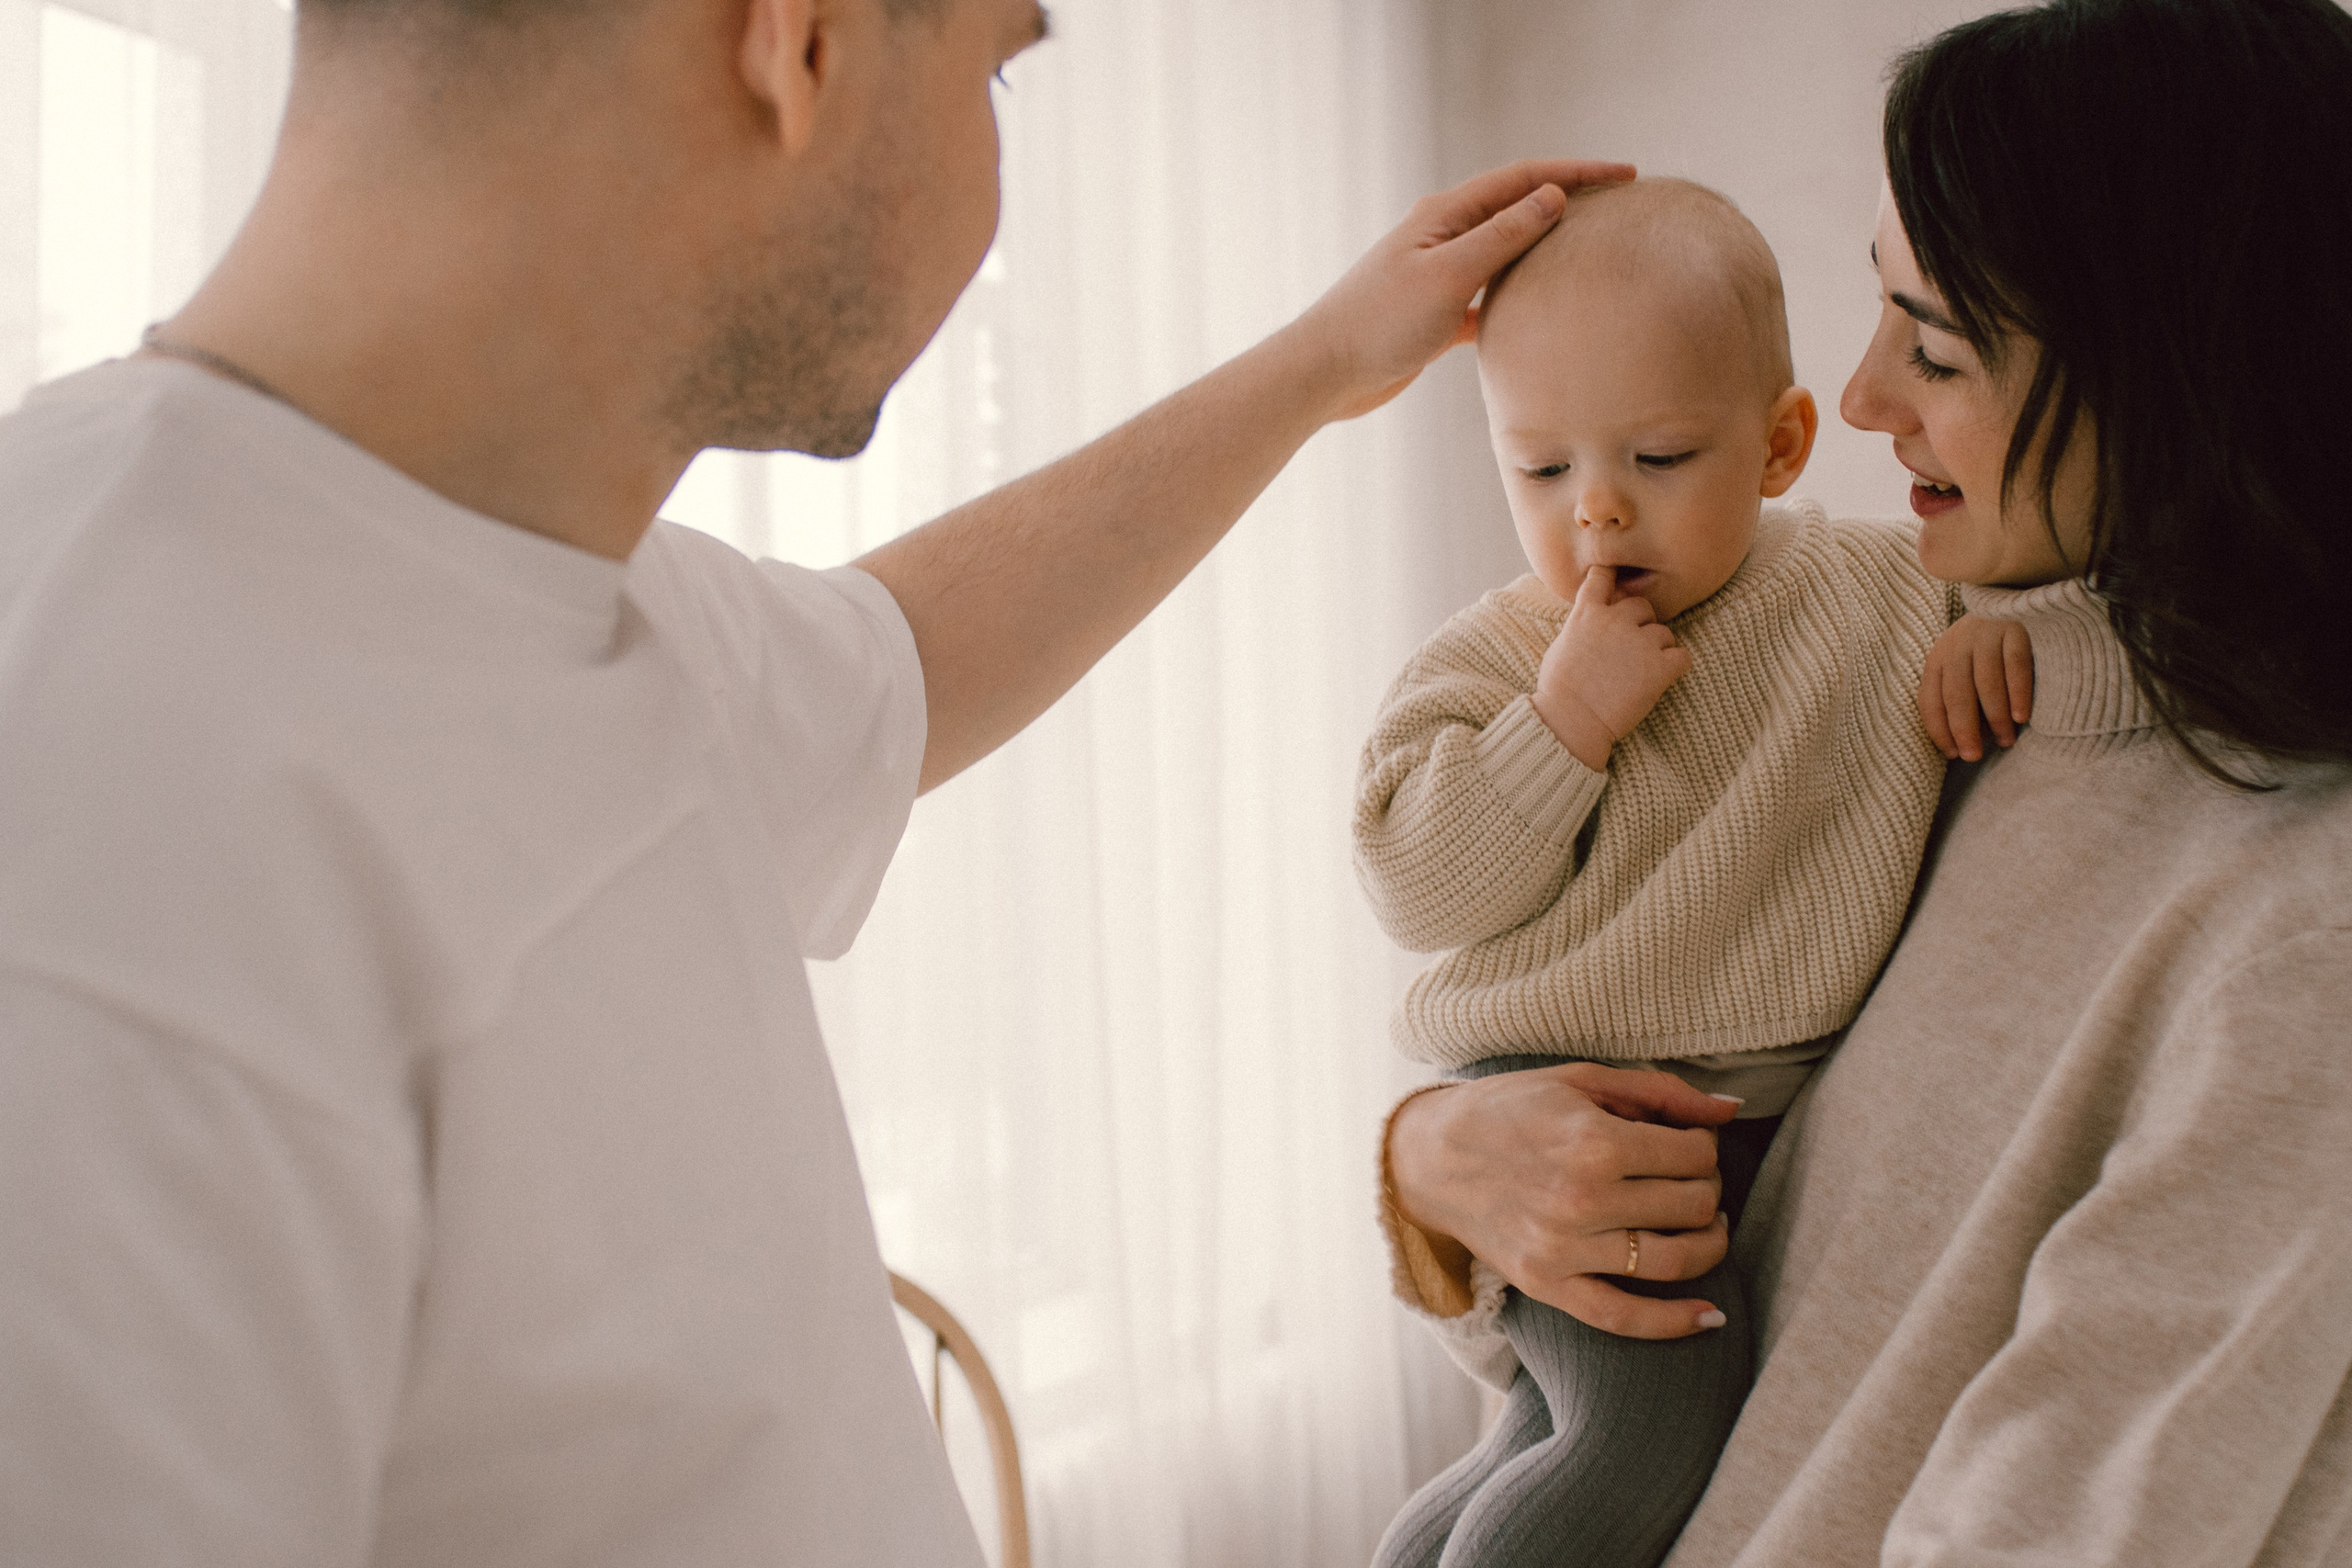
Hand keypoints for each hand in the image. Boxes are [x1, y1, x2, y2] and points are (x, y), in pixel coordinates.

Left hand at [1285, 159, 1635, 421]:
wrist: (1325, 373)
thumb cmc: (1379, 322)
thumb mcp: (1449, 274)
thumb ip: (1502, 236)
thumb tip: (1553, 197)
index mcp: (1445, 214)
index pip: (1524, 179)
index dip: (1578, 172)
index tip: (1627, 175)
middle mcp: (1444, 236)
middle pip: (1518, 209)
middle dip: (1569, 203)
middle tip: (1621, 208)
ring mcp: (1441, 274)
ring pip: (1507, 253)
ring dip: (1547, 249)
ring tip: (1593, 253)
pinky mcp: (1437, 314)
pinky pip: (1491, 296)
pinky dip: (1521, 296)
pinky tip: (1548, 311)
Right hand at [1387, 1064, 1739, 1338]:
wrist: (1429, 1156)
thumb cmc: (1508, 1109)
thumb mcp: (1580, 1080)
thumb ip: (1660, 1092)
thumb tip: (1731, 1110)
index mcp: (1593, 1141)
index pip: (1695, 1155)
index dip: (1704, 1146)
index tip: (1688, 1143)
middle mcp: (1583, 1200)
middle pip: (1694, 1205)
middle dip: (1708, 1188)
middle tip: (1691, 1179)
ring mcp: (1565, 1249)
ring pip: (1676, 1259)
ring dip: (1710, 1244)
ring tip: (1707, 1228)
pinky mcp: (1548, 1285)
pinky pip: (1625, 1317)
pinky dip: (1676, 1322)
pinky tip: (1711, 1315)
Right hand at [1531, 567, 1692, 769]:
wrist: (1571, 720)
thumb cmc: (1559, 689)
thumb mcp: (1562, 644)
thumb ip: (1582, 625)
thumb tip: (1594, 621)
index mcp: (1587, 613)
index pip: (1602, 576)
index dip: (1612, 576)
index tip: (1617, 582)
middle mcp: (1615, 621)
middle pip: (1643, 606)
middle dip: (1641, 623)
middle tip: (1632, 649)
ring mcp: (1640, 642)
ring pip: (1664, 633)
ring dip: (1658, 648)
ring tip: (1641, 672)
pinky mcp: (1660, 667)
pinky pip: (1682, 656)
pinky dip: (1676, 666)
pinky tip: (1661, 678)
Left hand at [1920, 613, 2034, 760]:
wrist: (2013, 597)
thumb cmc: (1985, 648)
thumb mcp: (1961, 666)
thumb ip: (1954, 696)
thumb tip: (1958, 744)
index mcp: (1937, 659)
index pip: (1930, 700)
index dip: (1939, 730)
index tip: (1952, 754)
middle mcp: (1957, 645)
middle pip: (1956, 694)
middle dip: (1963, 729)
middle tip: (1974, 756)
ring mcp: (1986, 635)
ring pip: (1986, 683)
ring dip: (1995, 717)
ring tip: (2005, 741)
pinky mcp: (2016, 628)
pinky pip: (2015, 666)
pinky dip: (2018, 693)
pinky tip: (2022, 717)